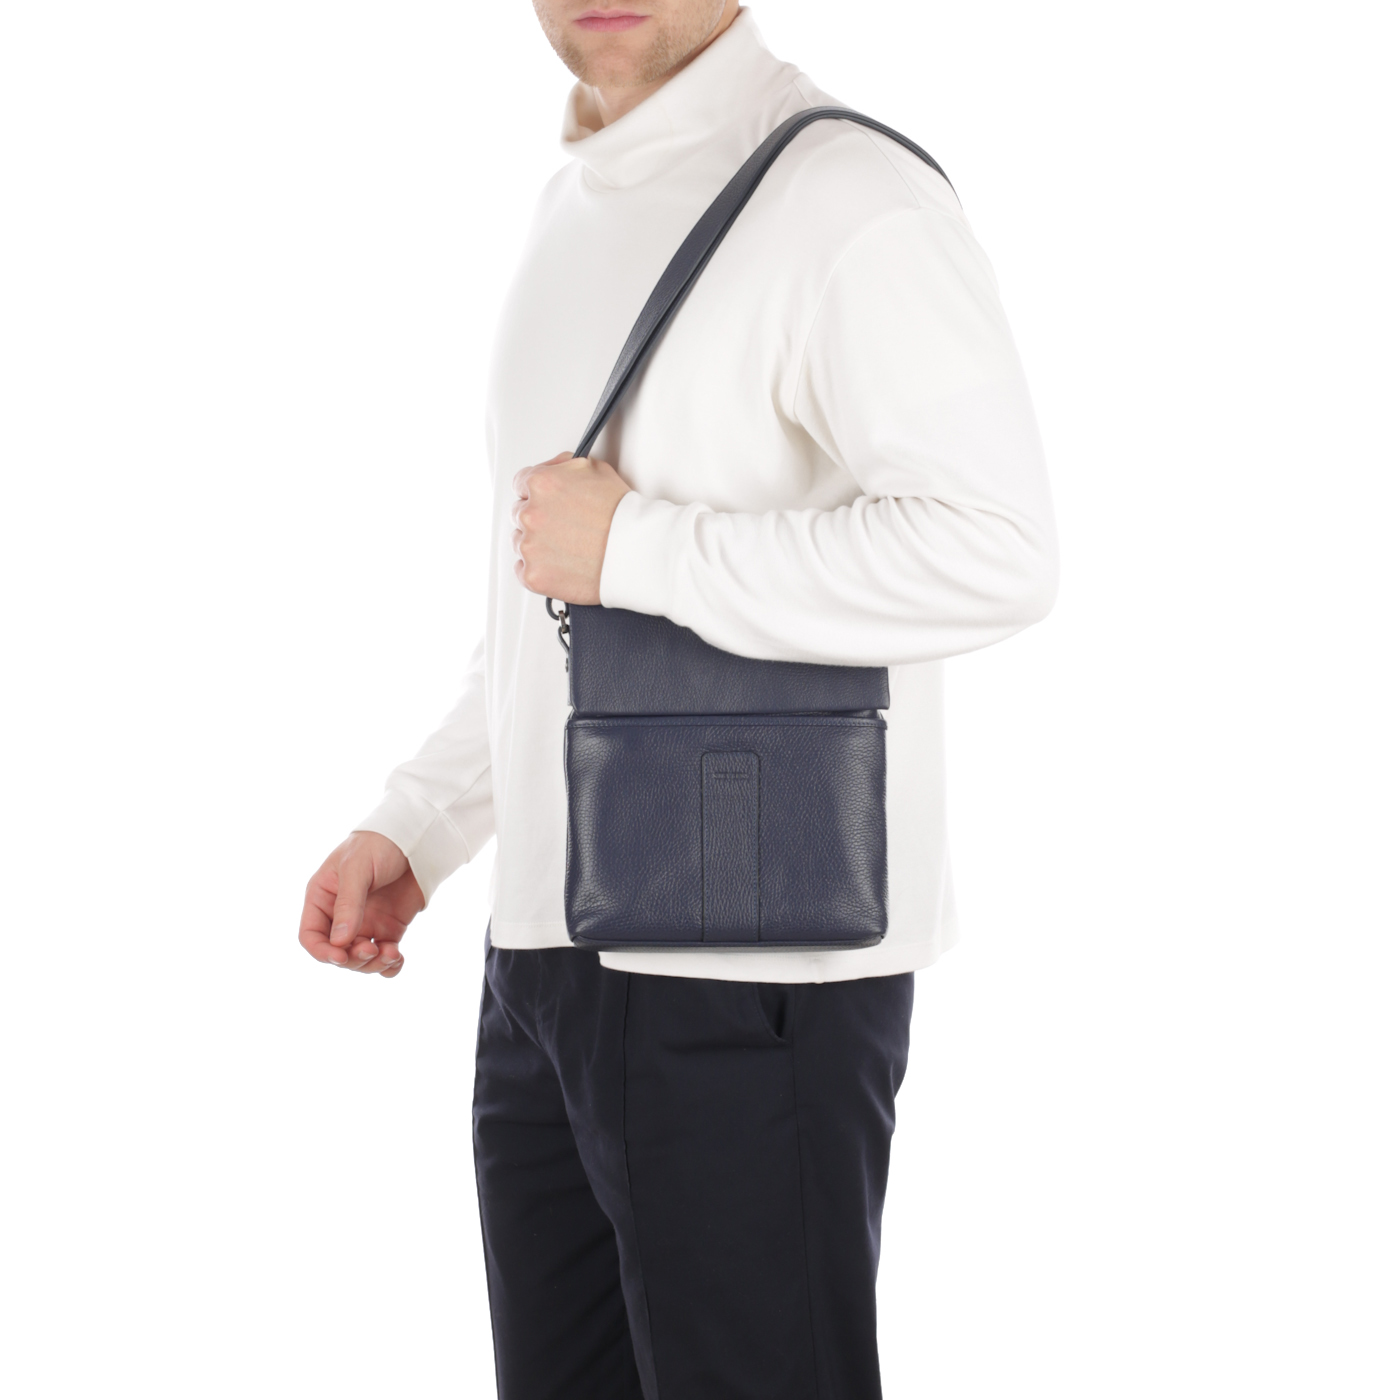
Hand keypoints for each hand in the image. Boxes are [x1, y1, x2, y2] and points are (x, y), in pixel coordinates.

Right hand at [299, 831, 423, 976]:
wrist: (415, 838)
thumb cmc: (378, 844)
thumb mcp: (357, 869)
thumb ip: (348, 904)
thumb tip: (339, 942)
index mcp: (322, 898)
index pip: (310, 936)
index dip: (322, 951)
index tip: (341, 956)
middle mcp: (340, 915)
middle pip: (336, 953)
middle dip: (352, 959)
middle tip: (372, 950)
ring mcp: (365, 923)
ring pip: (360, 959)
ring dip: (373, 965)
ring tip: (392, 954)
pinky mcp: (389, 928)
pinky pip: (384, 955)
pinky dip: (390, 965)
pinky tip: (398, 960)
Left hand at [511, 452, 630, 603]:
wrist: (637, 553)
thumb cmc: (622, 515)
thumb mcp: (595, 469)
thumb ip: (563, 466)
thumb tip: (552, 470)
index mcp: (541, 484)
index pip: (520, 484)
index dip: (536, 495)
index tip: (548, 505)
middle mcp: (530, 514)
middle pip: (520, 514)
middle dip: (539, 520)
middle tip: (565, 529)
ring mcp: (529, 547)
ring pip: (520, 542)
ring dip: (538, 544)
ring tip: (568, 548)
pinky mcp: (533, 575)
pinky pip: (522, 570)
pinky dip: (538, 569)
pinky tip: (561, 564)